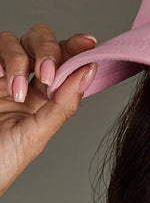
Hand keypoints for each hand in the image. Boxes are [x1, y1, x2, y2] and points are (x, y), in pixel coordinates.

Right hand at [0, 24, 97, 195]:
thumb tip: (88, 71)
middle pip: (40, 42)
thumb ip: (63, 103)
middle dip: (47, 50)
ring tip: (16, 92)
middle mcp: (24, 82)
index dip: (75, 48)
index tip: (88, 43)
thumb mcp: (38, 134)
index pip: (63, 62)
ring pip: (12, 41)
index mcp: (44, 97)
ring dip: (18, 60)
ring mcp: (0, 76)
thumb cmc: (3, 160)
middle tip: (47, 74)